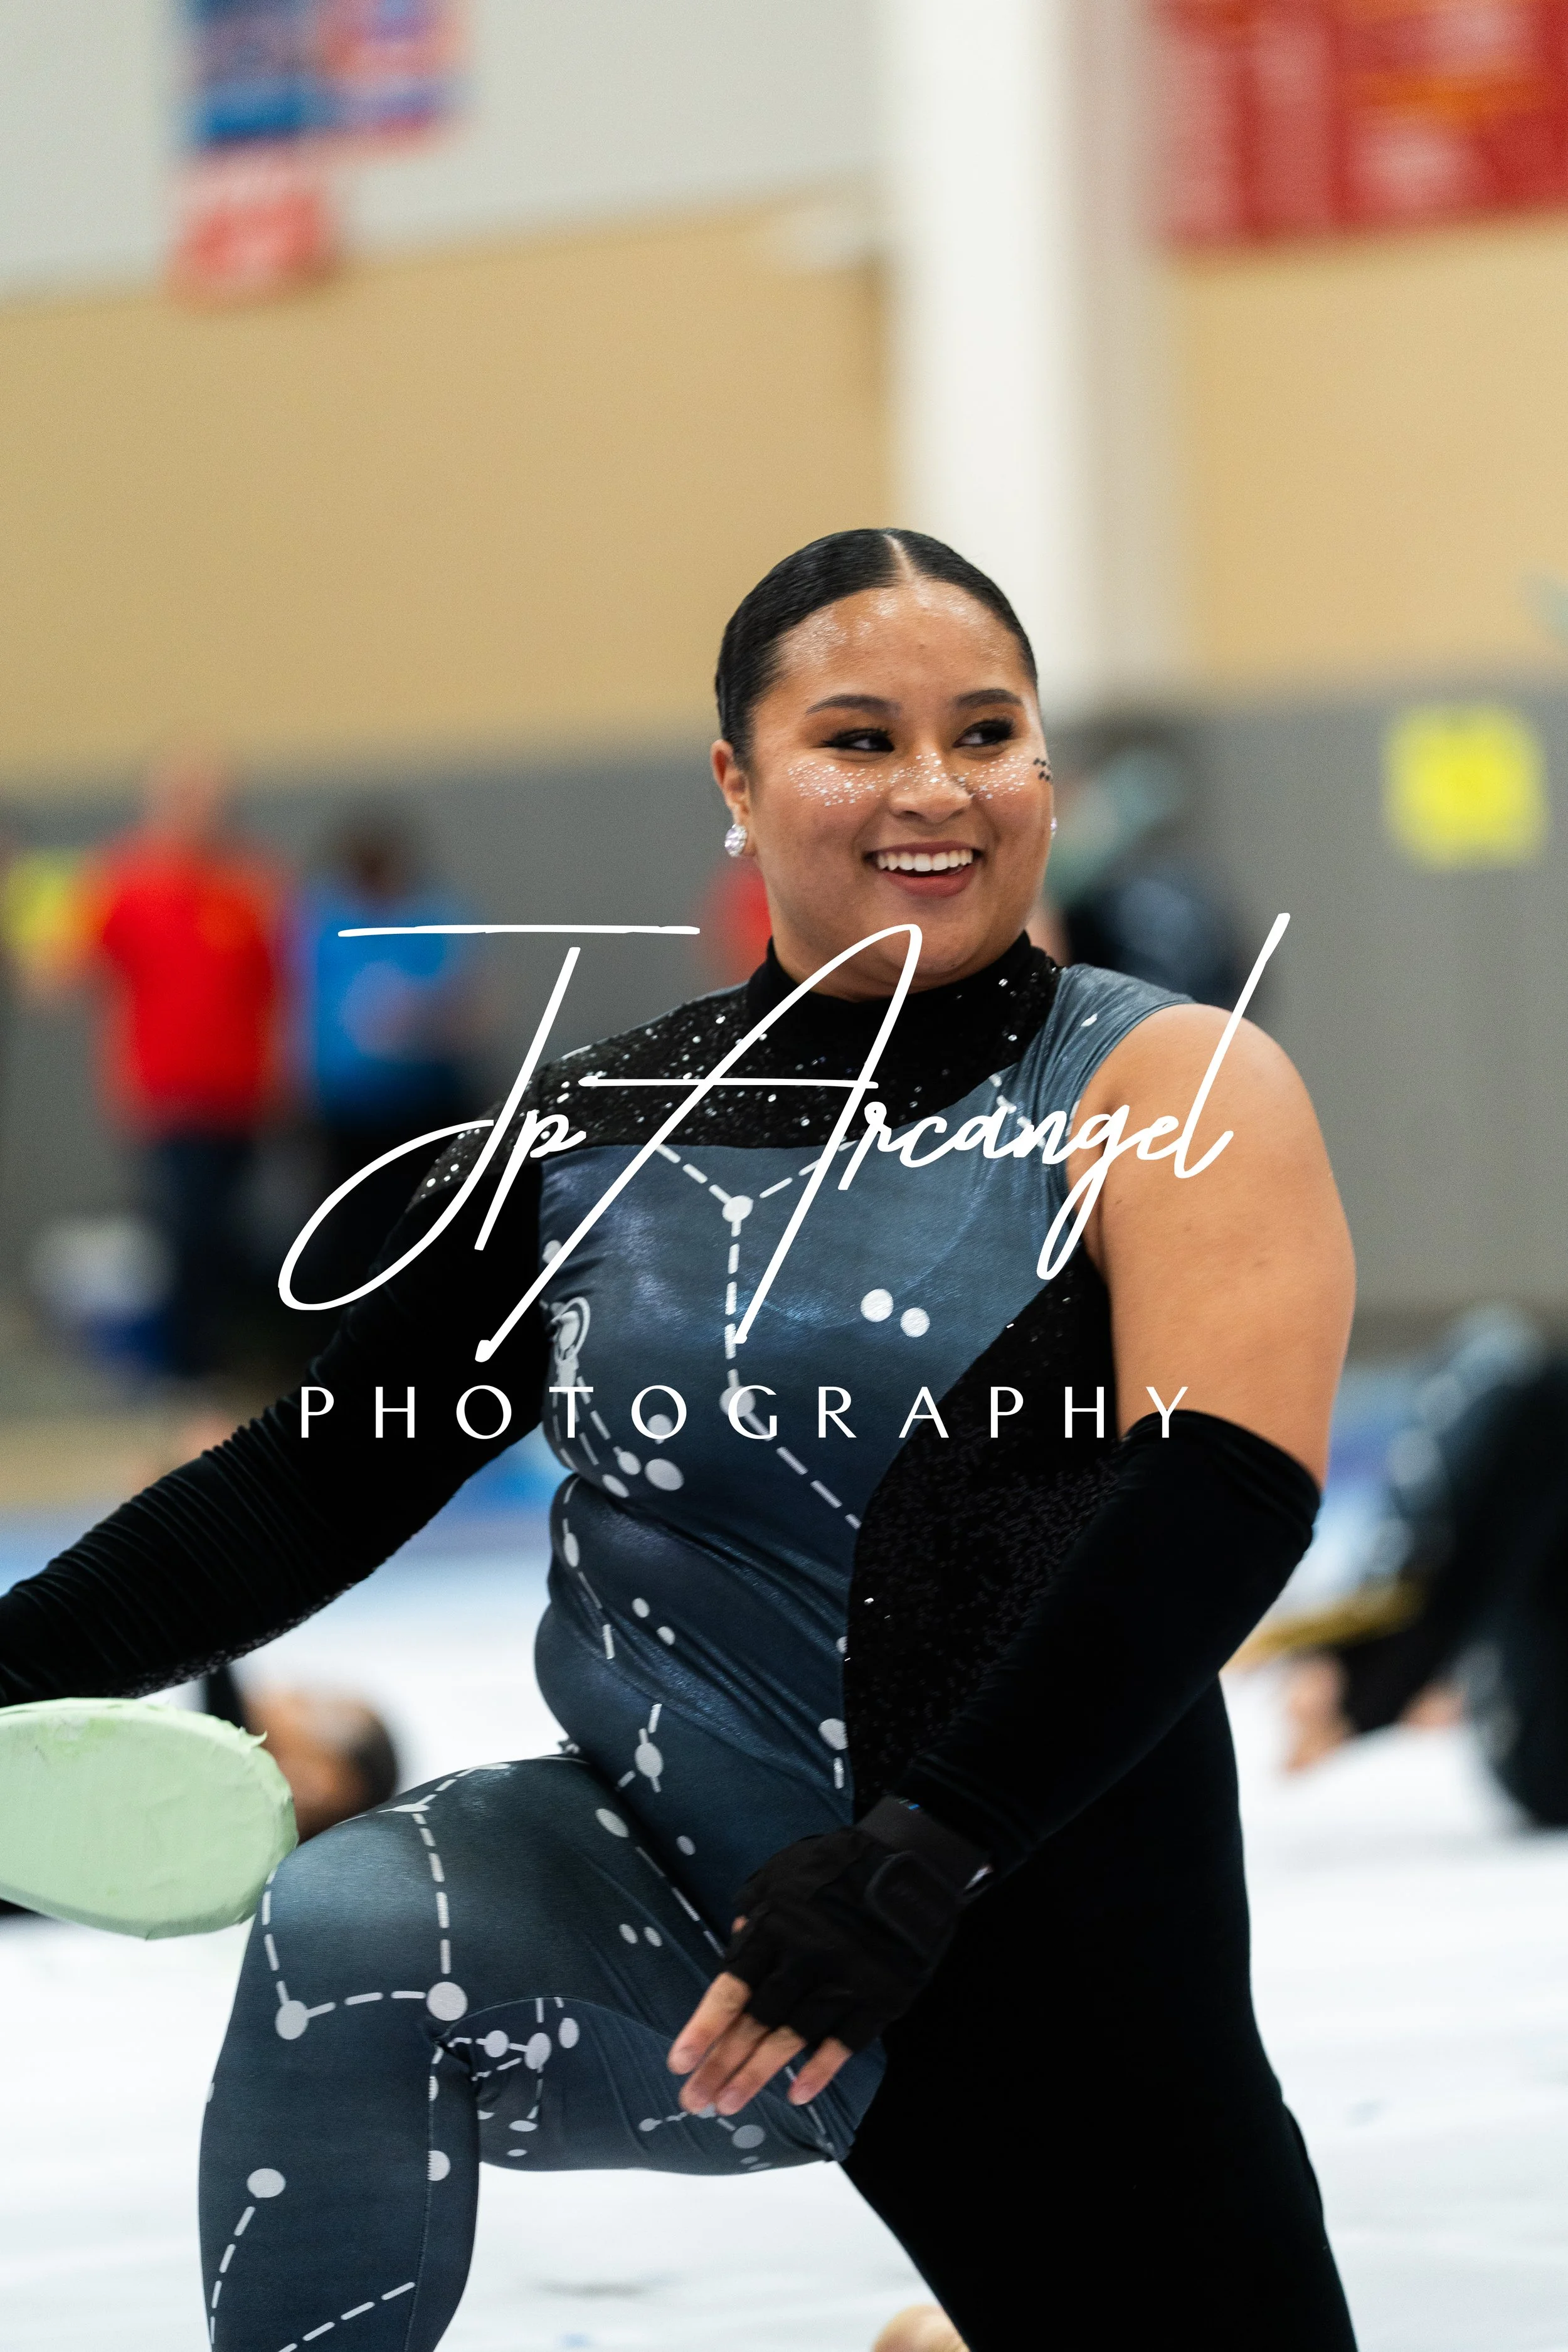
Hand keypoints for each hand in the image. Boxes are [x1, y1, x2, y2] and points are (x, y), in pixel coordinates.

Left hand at [667, 1800, 988, 2115]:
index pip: (733, 1987)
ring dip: (758, 2075)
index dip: (705, 2027)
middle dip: (722, 2064)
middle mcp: (805, 1958)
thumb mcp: (781, 1874)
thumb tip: (735, 1943)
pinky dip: (820, 2069)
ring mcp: (844, 1980)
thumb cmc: (834, 1868)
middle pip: (757, 2021)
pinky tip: (796, 2095)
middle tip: (694, 2101)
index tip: (679, 2062)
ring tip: (729, 2105)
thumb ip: (754, 1909)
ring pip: (794, 2038)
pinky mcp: (879, 1997)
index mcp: (776, 1926)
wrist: (908, 1865)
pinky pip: (845, 2042)